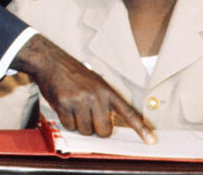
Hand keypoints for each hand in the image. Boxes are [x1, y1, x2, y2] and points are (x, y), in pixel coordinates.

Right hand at [13, 35, 156, 143]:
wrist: (51, 62)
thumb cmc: (73, 75)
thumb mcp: (95, 83)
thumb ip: (104, 102)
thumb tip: (106, 126)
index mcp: (107, 91)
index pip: (128, 113)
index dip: (140, 129)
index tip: (151, 141)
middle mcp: (96, 96)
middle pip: (104, 130)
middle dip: (96, 129)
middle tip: (89, 118)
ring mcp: (80, 101)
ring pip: (86, 130)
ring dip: (79, 125)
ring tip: (74, 109)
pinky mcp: (64, 104)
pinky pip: (70, 126)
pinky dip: (67, 122)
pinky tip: (65, 108)